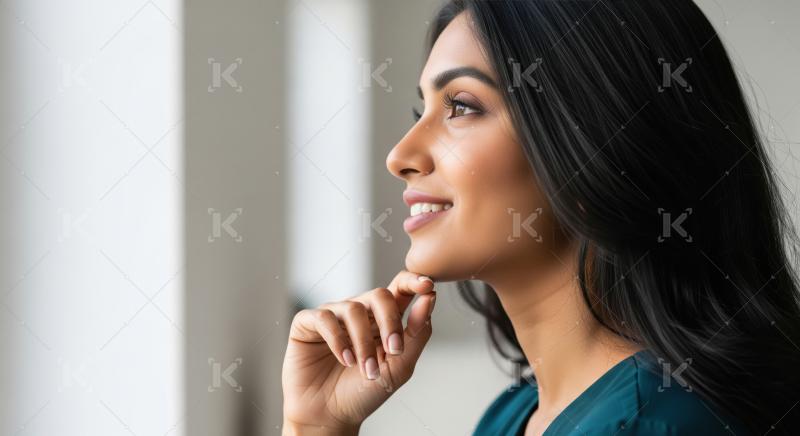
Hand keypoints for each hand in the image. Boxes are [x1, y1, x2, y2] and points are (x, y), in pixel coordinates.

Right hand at [281, 270, 436, 433]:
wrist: (330, 416)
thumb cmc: (363, 392)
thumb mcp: (399, 367)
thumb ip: (417, 333)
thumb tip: (429, 298)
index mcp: (384, 319)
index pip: (400, 288)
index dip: (413, 281)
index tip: (427, 286)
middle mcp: (359, 312)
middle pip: (380, 295)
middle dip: (390, 321)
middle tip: (394, 350)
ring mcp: (333, 315)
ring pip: (353, 308)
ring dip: (363, 342)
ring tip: (366, 368)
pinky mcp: (308, 323)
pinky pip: (324, 317)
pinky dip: (337, 340)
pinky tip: (344, 360)